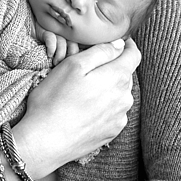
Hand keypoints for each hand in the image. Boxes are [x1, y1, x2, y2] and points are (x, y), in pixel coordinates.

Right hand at [13, 37, 140, 177]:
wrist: (47, 140)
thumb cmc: (55, 98)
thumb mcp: (73, 65)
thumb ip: (100, 51)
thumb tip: (119, 44)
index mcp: (117, 78)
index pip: (134, 55)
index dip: (127, 45)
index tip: (117, 40)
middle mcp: (124, 98)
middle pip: (125, 74)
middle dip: (112, 66)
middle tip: (87, 65)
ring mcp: (119, 118)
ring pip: (119, 93)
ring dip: (107, 86)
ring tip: (82, 87)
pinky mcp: (111, 132)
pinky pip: (113, 110)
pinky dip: (103, 104)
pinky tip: (85, 106)